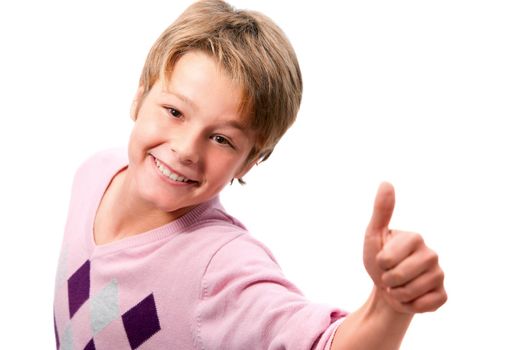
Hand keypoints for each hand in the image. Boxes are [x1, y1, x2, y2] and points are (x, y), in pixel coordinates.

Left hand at [363, 182, 446, 313]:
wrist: (387, 288)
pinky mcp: (443, 294)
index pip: (387, 258)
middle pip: (399, 276)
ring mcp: (439, 275)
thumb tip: (386, 182)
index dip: (380, 263)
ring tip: (398, 286)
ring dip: (397, 294)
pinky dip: (411, 305)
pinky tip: (411, 297)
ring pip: (410, 292)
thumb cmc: (379, 258)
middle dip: (387, 280)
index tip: (382, 260)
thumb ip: (381, 211)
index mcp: (415, 237)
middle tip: (389, 276)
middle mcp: (431, 254)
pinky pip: (425, 305)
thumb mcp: (374, 235)